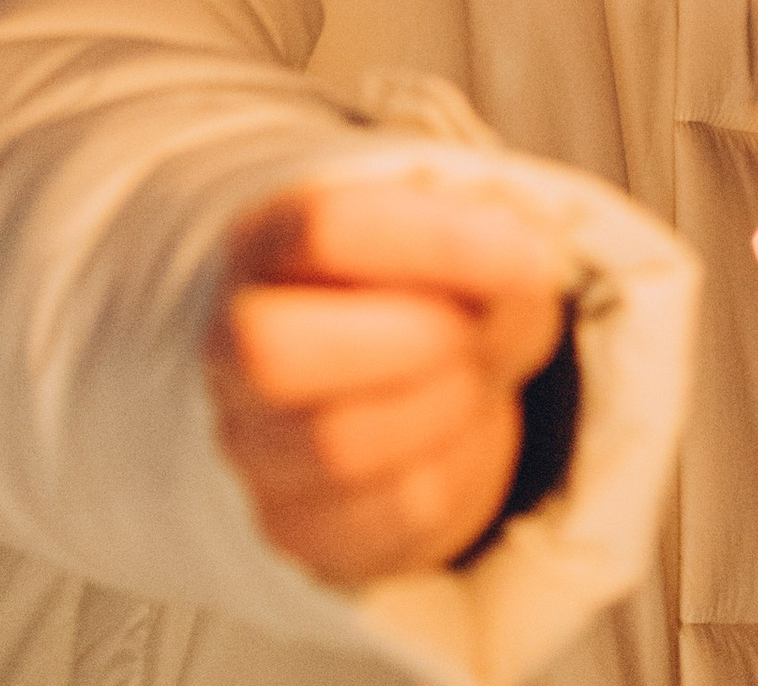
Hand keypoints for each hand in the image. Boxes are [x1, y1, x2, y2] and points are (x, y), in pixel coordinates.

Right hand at [207, 179, 568, 586]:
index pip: (327, 230)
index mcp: (263, 242)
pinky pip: (394, 513)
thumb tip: (527, 274)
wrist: (393, 371)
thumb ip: (491, 239)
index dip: (441, 243)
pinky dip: (459, 467)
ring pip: (342, 444)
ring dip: (448, 403)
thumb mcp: (457, 233)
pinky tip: (457, 429)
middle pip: (274, 353)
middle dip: (413, 338)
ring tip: (470, 373)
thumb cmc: (416, 283)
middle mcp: (230, 345)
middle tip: (470, 330)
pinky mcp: (297, 527)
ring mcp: (252, 446)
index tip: (528, 258)